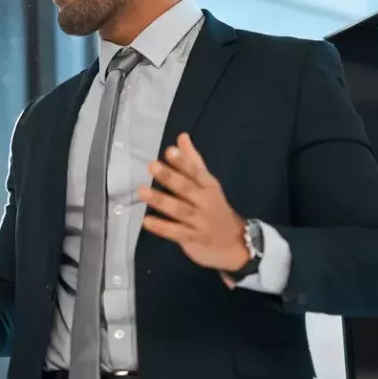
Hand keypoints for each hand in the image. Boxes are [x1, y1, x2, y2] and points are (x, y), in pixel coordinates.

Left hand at [139, 133, 248, 271]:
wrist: (235, 242)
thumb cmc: (215, 207)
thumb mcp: (207, 183)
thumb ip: (192, 161)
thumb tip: (181, 136)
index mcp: (209, 185)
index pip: (196, 171)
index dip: (183, 161)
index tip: (169, 151)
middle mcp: (206, 202)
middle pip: (187, 189)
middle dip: (170, 177)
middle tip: (151, 166)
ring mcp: (200, 221)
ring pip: (179, 210)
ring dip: (160, 200)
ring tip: (142, 190)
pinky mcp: (193, 239)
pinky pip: (176, 233)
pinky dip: (161, 227)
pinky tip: (146, 221)